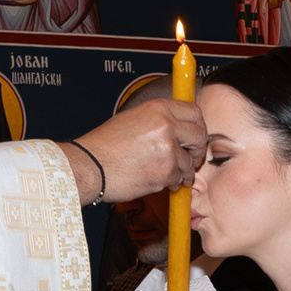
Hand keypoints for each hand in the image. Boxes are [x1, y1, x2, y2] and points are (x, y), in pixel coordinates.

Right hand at [68, 98, 207, 203]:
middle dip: (197, 149)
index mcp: (158, 108)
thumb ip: (159, 120)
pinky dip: (170, 182)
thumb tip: (180, 126)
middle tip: (190, 157)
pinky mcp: (165, 172)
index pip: (194, 112)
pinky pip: (179, 179)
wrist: (90, 166)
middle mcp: (166, 125)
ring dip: (181, 170)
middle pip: (200, 136)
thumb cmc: (106, 146)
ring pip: (190, 162)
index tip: (194, 136)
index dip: (198, 126)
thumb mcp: (133, 119)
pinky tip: (155, 178)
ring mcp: (167, 149)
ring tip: (165, 172)